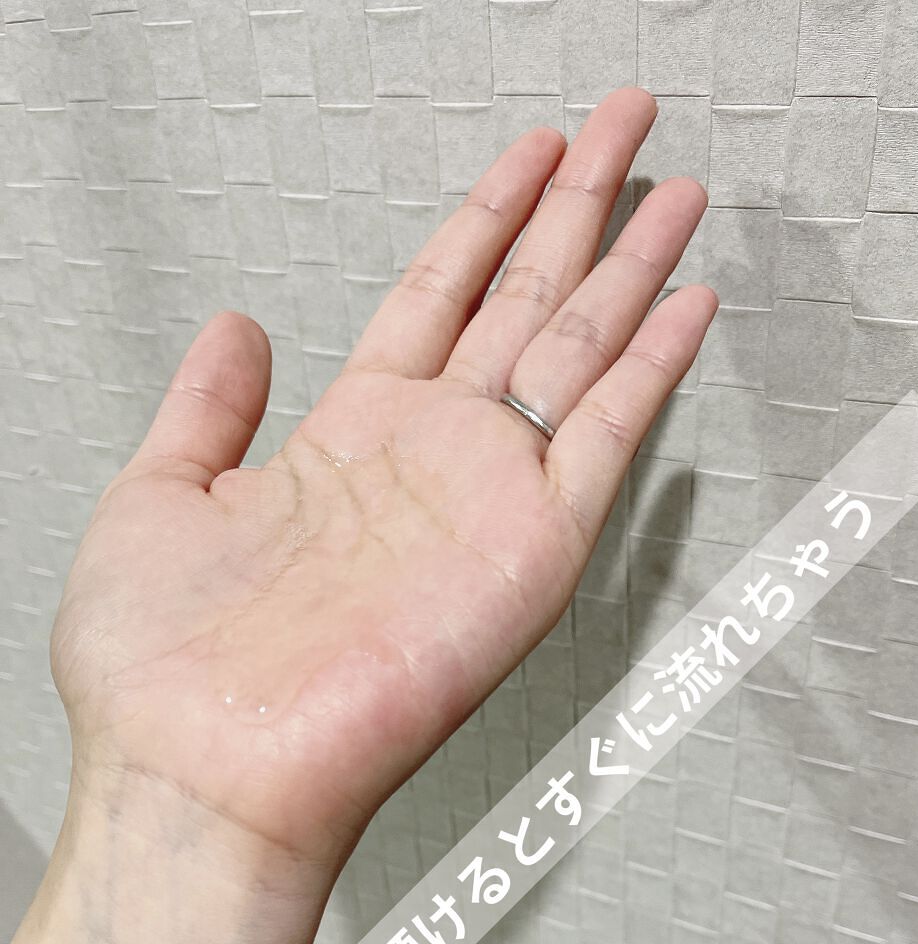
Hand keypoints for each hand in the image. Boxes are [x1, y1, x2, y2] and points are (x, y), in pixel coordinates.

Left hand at [51, 87, 714, 876]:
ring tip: (673, 189)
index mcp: (347, 439)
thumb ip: (209, 406)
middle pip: (522, 301)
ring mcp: (487, 499)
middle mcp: (428, 460)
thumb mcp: (157, 495)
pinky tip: (687, 304)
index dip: (485, 219)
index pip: (436, 296)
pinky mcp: (532, 548)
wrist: (203, 773)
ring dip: (629, 264)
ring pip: (577, 350)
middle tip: (624, 125)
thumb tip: (238, 326)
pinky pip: (608, 436)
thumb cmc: (166, 672)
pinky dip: (653, 367)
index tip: (528, 155)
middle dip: (576, 205)